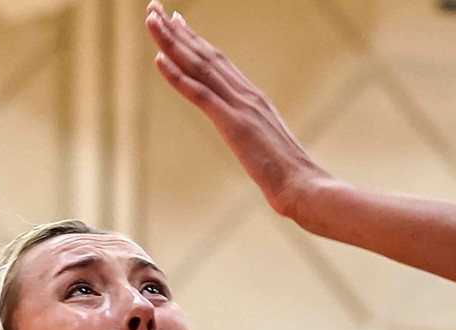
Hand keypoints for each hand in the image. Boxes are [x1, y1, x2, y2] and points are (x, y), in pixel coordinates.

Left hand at [145, 2, 332, 217]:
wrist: (304, 186)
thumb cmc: (290, 176)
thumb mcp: (268, 148)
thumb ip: (256, 135)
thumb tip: (249, 138)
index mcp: (255, 99)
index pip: (220, 62)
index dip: (196, 41)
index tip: (177, 22)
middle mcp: (247, 95)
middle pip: (206, 55)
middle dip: (178, 31)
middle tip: (155, 8)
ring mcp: (240, 107)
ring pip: (200, 67)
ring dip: (172, 42)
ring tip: (151, 21)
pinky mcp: (233, 124)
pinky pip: (200, 95)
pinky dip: (177, 76)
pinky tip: (158, 59)